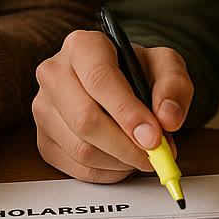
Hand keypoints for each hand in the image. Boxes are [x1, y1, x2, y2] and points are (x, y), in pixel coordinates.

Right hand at [33, 29, 193, 182]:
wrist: (119, 83)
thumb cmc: (138, 71)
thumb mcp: (165, 65)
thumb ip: (174, 86)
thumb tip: (168, 118)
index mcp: (81, 45)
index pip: (99, 79)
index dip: (127, 112)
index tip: (153, 137)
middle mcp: (54, 74)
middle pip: (85, 119)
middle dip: (126, 145)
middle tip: (155, 154)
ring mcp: (44, 109)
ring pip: (81, 149)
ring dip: (121, 161)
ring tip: (142, 153)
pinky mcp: (44, 140)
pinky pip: (77, 168)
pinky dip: (109, 172)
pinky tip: (123, 159)